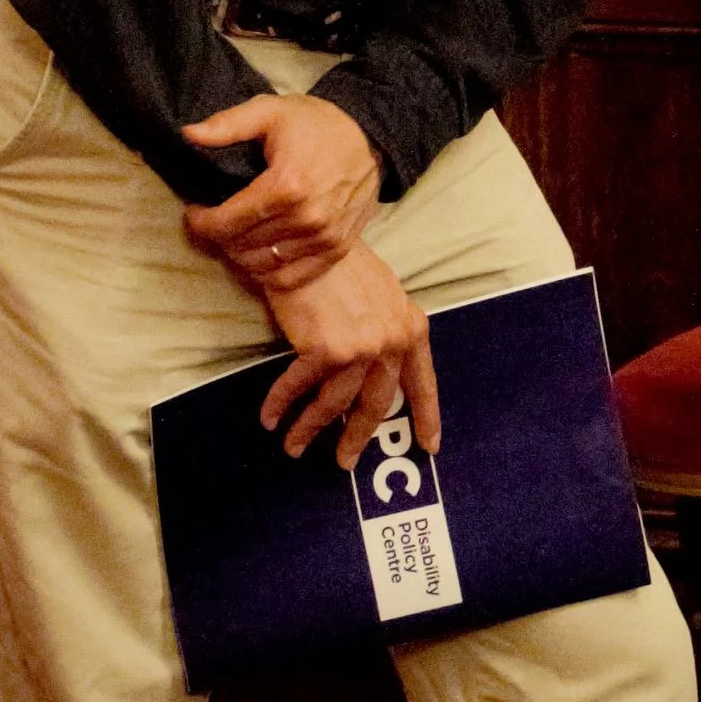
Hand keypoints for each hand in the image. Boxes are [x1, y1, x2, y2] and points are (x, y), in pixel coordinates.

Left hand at [181, 94, 381, 286]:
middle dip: (220, 235)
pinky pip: (292, 278)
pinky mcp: (337, 249)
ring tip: (237, 235)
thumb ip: (226, 125)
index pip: (226, 222)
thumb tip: (188, 134)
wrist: (371, 138)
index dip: (201, 221)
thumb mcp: (269, 111)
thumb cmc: (316, 124)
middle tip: (217, 220)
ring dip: (241, 254)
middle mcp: (307, 218)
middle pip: (241, 245)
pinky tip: (261, 254)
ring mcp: (324, 238)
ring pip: (263, 265)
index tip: (195, 212)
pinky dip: (269, 272)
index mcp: (286, 185)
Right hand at [258, 244, 439, 467]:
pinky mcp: (326, 351)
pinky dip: (281, 405)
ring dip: (310, 430)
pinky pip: (299, 389)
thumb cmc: (342, 264)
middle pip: (376, 404)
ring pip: (335, 405)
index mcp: (410, 329)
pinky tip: (270, 418)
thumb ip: (387, 329)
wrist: (311, 240)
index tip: (430, 445)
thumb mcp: (383, 295)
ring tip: (294, 447)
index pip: (422, 382)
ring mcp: (360, 349)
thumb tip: (376, 365)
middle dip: (357, 436)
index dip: (426, 416)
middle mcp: (391, 343)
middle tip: (345, 461)